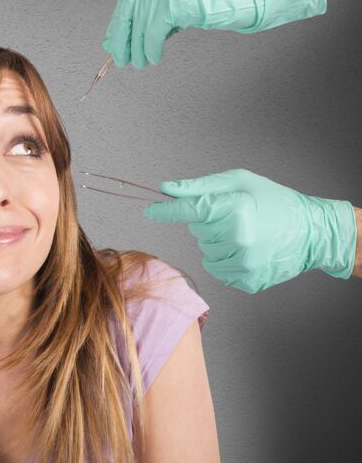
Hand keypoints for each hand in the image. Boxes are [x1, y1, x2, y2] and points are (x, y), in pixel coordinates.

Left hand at [101, 0, 325, 68]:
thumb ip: (150, 9)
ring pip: (140, 24)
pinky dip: (152, 49)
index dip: (119, 21)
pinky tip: (155, 57)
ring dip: (138, 49)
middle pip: (129, 8)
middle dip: (122, 37)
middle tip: (120, 57)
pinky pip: (152, 33)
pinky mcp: (173, 0)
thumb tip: (116, 37)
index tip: (113, 40)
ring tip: (140, 62)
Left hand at [144, 169, 355, 292]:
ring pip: (206, 251)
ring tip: (244, 232)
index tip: (150, 209)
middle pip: (197, 231)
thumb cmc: (275, 200)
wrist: (312, 232)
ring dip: (217, 241)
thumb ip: (200, 187)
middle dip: (208, 221)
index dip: (166, 210)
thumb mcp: (239, 182)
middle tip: (235, 215)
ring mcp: (244, 265)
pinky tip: (247, 249)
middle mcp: (238, 240)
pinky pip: (218, 269)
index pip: (189, 211)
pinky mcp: (247, 281)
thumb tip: (167, 189)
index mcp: (236, 211)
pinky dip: (226, 259)